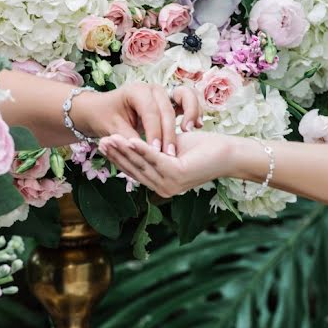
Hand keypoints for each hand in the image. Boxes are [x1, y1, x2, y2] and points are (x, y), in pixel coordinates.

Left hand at [75, 83, 202, 155]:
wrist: (103, 109)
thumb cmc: (105, 116)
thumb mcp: (113, 128)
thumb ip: (129, 139)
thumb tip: (143, 154)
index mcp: (137, 90)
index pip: (150, 112)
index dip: (154, 133)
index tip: (156, 152)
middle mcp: (153, 89)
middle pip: (167, 109)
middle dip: (169, 134)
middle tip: (171, 154)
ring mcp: (164, 93)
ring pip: (183, 100)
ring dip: (189, 116)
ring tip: (189, 132)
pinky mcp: (171, 101)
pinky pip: (187, 102)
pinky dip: (193, 112)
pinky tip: (197, 126)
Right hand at [99, 132, 238, 197]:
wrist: (227, 151)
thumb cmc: (202, 148)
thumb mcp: (170, 147)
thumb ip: (153, 149)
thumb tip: (132, 144)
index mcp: (161, 185)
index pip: (134, 170)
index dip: (118, 158)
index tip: (104, 143)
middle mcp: (164, 189)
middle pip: (134, 168)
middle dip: (116, 155)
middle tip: (100, 141)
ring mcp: (171, 185)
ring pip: (141, 163)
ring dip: (123, 151)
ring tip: (108, 138)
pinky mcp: (177, 175)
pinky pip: (154, 158)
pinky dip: (140, 148)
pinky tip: (127, 138)